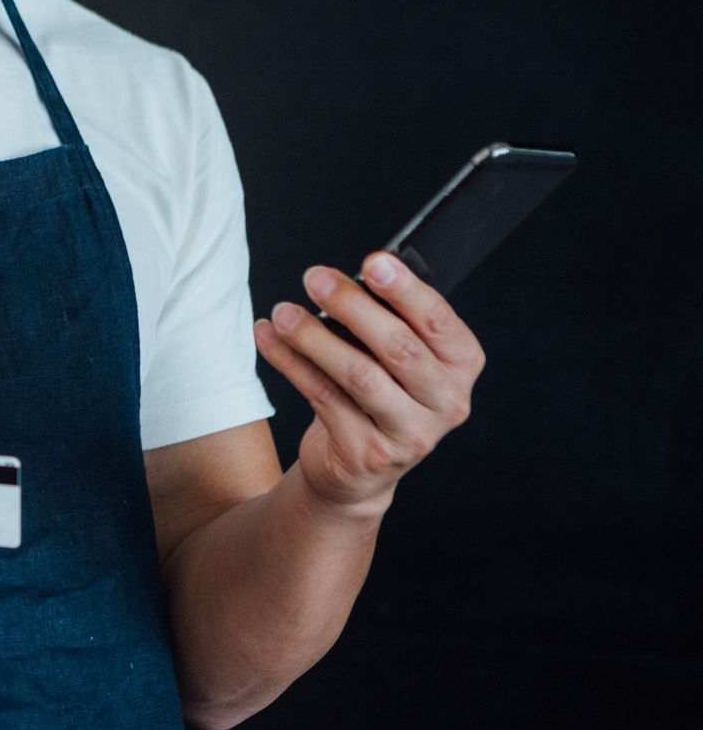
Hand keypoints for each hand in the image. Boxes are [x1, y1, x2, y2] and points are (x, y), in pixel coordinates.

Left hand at [256, 251, 486, 513]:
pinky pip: (322, 397)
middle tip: (315, 278)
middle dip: (352, 307)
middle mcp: (445, 401)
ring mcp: (409, 432)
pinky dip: (290, 362)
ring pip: (359, 376)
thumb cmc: (380, 393)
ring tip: (283, 313)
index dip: (406, 290)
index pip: (438, 321)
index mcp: (460, 365)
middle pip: (398, 348)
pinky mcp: (367, 451)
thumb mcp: (394, 356)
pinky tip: (269, 338)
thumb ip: (385, 320)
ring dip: (313, 338)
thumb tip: (349, 280)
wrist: (359, 467)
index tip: (374, 261)